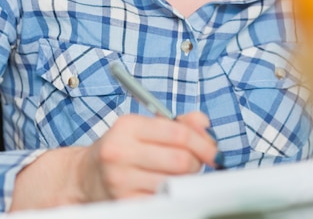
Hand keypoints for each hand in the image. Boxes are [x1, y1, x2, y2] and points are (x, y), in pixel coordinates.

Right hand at [11, 112, 218, 208]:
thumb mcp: (144, 126)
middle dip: (196, 163)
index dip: (203, 143)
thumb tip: (204, 124)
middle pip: (180, 161)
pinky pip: (161, 201)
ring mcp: (120, 180)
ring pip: (174, 183)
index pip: (178, 134)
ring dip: (184, 181)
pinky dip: (171, 195)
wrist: (85, 176)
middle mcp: (121, 152)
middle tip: (194, 164)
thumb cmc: (122, 148)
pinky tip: (166, 188)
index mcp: (128, 126)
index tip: (212, 151)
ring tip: (178, 175)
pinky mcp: (123, 203)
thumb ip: (178, 123)